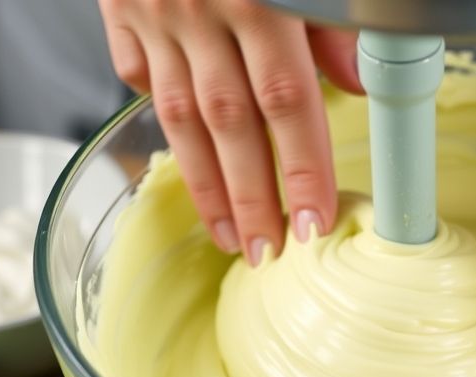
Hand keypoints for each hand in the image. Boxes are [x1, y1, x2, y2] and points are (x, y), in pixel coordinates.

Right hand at [98, 0, 362, 265]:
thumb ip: (329, 23)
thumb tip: (356, 81)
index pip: (286, 101)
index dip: (302, 169)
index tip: (312, 223)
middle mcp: (199, 10)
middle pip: (230, 124)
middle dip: (251, 199)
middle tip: (267, 252)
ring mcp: (153, 12)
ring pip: (179, 116)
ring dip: (205, 184)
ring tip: (227, 233)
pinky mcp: (119, 5)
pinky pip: (136, 72)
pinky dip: (161, 115)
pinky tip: (186, 154)